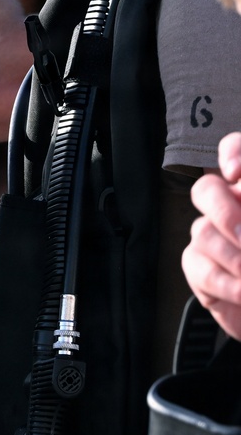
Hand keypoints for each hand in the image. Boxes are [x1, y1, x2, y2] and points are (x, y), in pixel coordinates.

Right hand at [182, 132, 240, 339]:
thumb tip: (238, 192)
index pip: (235, 152)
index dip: (233, 153)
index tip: (236, 173)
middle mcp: (230, 209)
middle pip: (206, 190)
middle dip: (222, 210)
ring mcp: (212, 239)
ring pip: (201, 232)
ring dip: (233, 256)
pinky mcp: (200, 271)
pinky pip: (197, 267)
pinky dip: (224, 282)